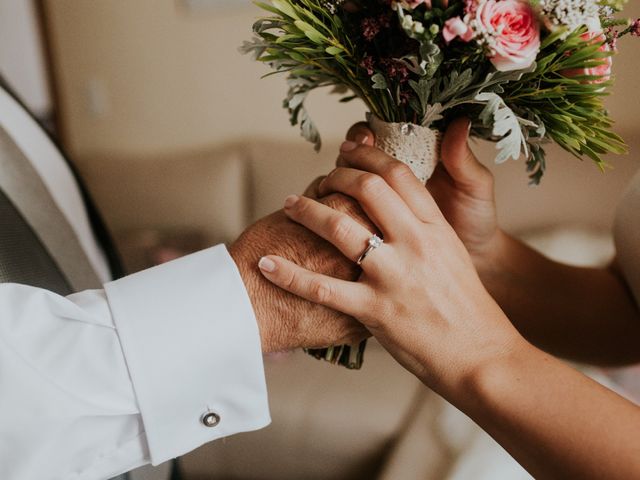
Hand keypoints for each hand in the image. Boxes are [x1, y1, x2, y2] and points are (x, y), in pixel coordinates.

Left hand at [257, 145, 522, 395]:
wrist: (482, 355)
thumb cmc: (468, 307)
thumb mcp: (453, 254)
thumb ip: (426, 226)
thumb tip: (400, 203)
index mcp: (436, 226)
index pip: (398, 173)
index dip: (367, 156)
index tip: (348, 150)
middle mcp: (415, 243)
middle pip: (366, 188)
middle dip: (335, 176)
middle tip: (319, 179)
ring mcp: (394, 276)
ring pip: (339, 227)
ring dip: (307, 211)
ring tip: (289, 205)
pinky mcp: (375, 310)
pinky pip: (322, 288)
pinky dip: (289, 274)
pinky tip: (267, 264)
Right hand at [341, 118, 502, 274]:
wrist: (473, 263)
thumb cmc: (476, 222)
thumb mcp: (475, 190)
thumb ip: (464, 160)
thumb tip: (459, 123)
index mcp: (418, 155)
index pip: (383, 132)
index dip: (368, 132)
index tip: (365, 139)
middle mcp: (394, 176)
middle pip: (357, 153)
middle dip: (347, 154)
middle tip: (344, 159)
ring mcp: (380, 200)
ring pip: (346, 179)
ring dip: (336, 178)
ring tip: (330, 184)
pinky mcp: (372, 224)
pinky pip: (348, 209)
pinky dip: (335, 205)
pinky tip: (329, 209)